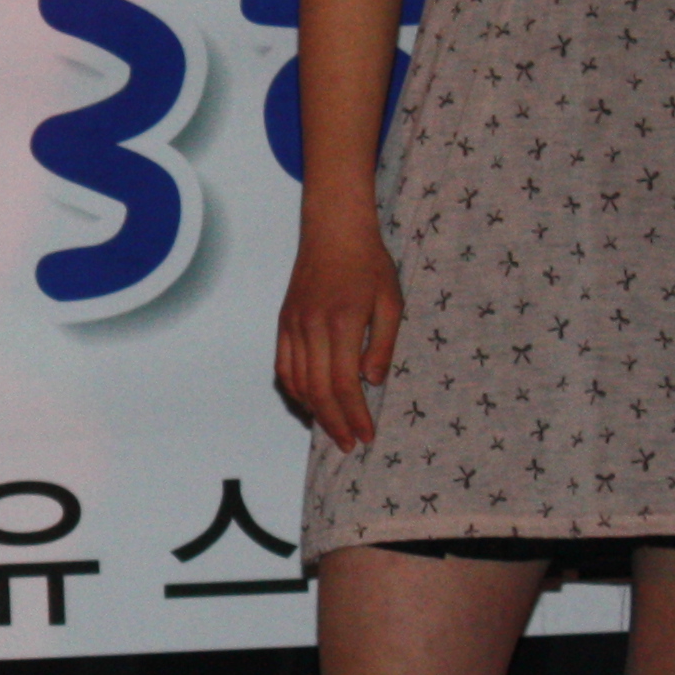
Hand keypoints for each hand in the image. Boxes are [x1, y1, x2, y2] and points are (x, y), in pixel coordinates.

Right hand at [275, 225, 403, 449]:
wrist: (333, 230)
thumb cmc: (368, 264)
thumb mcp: (391, 301)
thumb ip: (383, 344)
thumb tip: (372, 381)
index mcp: (342, 323)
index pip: (345, 383)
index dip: (355, 415)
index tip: (366, 435)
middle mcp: (312, 327)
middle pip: (319, 390)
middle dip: (334, 423)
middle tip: (348, 444)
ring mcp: (293, 325)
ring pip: (298, 382)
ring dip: (314, 412)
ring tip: (332, 429)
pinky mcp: (284, 323)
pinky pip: (283, 366)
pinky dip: (294, 391)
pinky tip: (309, 403)